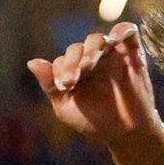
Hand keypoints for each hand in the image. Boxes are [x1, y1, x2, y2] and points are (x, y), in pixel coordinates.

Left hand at [28, 22, 160, 145]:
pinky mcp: (132, 53)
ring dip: (91, 49)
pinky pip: (127, 32)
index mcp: (73, 71)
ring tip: (89, 64)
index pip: (62, 62)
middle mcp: (90, 60)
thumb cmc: (95, 123)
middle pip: (78, 49)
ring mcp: (110, 55)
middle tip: (74, 79)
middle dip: (73, 62)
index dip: (61, 71)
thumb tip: (31, 62)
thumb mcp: (66, 108)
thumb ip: (49, 84)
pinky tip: (115, 39)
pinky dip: (122, 30)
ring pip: (97, 40)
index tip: (65, 86)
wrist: (127, 134)